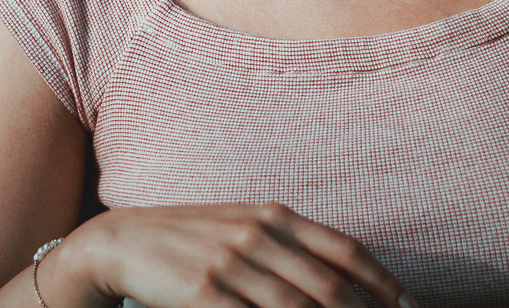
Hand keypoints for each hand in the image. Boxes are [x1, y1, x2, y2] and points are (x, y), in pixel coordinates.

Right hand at [48, 202, 417, 307]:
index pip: (346, 251)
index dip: (385, 285)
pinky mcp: (203, 293)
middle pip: (330, 288)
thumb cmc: (193, 238)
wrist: (124, 241)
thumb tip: (345, 282)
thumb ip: (292, 247)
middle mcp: (257, 235)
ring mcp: (229, 264)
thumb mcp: (245, 227)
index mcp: (274, 215)